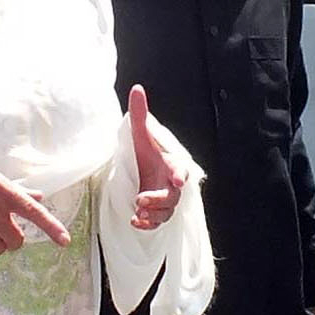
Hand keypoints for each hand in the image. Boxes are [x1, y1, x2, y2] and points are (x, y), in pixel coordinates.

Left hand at [127, 86, 186, 231]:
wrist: (143, 169)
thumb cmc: (145, 152)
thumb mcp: (140, 134)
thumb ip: (140, 114)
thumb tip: (137, 88)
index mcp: (171, 164)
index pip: (179, 168)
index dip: (179, 174)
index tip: (176, 179)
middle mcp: (170, 183)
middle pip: (173, 195)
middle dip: (159, 199)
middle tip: (141, 200)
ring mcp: (165, 199)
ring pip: (166, 211)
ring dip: (153, 214)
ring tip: (137, 213)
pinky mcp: (156, 212)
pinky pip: (157, 222)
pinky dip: (148, 225)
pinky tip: (135, 222)